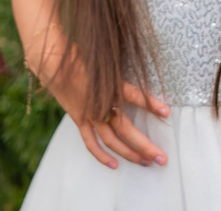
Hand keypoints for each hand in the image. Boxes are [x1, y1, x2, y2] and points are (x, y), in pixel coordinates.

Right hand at [44, 54, 169, 169]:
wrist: (54, 62)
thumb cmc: (82, 56)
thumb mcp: (106, 60)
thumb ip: (122, 72)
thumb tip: (140, 76)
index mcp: (110, 86)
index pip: (136, 97)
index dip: (151, 104)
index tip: (166, 112)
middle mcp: (101, 104)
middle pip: (127, 130)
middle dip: (146, 146)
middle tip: (162, 159)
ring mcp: (89, 115)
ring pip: (112, 141)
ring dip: (130, 154)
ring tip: (146, 163)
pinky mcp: (79, 120)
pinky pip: (91, 142)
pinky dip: (102, 156)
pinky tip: (115, 165)